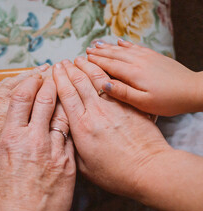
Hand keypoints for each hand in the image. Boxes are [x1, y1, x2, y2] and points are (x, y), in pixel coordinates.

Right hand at [0, 75, 75, 210]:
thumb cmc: (4, 201)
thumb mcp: (1, 164)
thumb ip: (14, 144)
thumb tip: (21, 132)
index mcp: (10, 138)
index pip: (21, 98)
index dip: (31, 82)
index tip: (37, 75)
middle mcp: (32, 140)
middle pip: (45, 101)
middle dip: (53, 82)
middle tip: (59, 72)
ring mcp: (54, 151)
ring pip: (64, 115)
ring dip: (68, 98)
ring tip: (73, 87)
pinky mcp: (70, 164)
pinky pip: (73, 137)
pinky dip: (75, 123)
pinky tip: (79, 116)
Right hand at [53, 58, 170, 196]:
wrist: (150, 170)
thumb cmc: (117, 174)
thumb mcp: (85, 168)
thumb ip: (71, 149)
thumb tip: (64, 136)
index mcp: (82, 126)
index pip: (66, 95)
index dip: (59, 79)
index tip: (54, 70)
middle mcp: (97, 112)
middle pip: (80, 82)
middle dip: (70, 69)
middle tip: (63, 61)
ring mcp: (115, 106)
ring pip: (98, 78)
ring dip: (88, 65)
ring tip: (81, 58)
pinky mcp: (131, 106)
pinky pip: (116, 83)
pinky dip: (108, 71)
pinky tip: (105, 65)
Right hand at [86, 40, 202, 115]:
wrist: (193, 90)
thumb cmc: (168, 101)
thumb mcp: (144, 103)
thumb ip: (123, 93)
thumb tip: (104, 85)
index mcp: (133, 74)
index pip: (109, 65)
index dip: (95, 62)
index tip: (83, 59)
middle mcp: (138, 62)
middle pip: (114, 55)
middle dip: (98, 53)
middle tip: (86, 51)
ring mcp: (147, 57)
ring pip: (123, 50)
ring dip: (108, 47)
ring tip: (96, 44)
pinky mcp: (154, 56)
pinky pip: (135, 47)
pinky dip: (125, 44)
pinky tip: (119, 42)